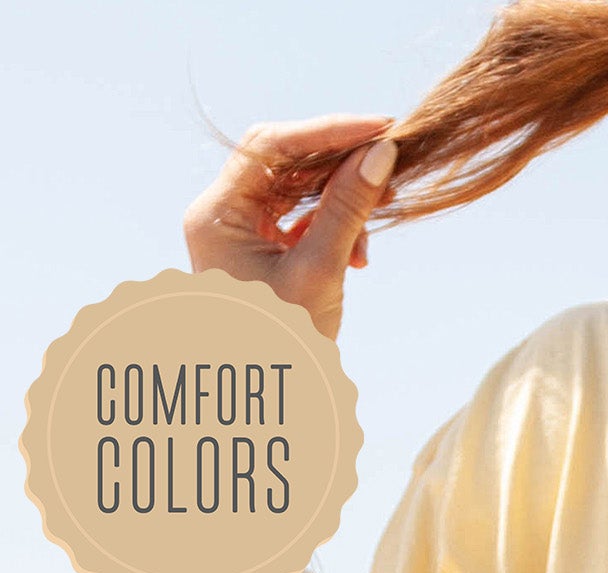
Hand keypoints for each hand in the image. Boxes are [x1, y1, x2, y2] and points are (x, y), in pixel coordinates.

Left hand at [182, 114, 398, 339]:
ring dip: (342, 200)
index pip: (271, 146)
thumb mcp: (320, 273)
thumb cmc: (285, 348)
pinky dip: (334, 226)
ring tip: (374, 226)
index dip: (328, 131)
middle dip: (338, 163)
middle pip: (284, 161)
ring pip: (297, 189)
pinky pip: (300, 218)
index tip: (380, 129)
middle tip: (388, 163)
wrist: (270, 403)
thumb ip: (348, 211)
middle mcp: (221, 214)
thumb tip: (381, 155)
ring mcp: (240, 232)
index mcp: (216, 214)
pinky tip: (358, 253)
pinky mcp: (262, 251)